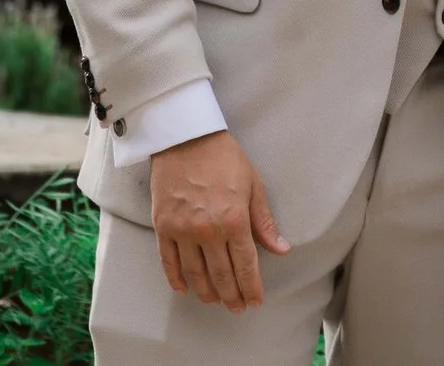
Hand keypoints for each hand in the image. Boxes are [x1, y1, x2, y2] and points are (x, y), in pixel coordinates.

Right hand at [149, 130, 290, 310]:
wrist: (185, 136)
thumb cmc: (223, 157)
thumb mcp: (253, 185)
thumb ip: (264, 221)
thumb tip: (281, 249)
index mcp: (234, 220)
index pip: (246, 265)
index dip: (251, 287)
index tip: (255, 301)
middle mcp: (208, 230)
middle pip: (222, 275)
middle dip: (232, 296)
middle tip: (237, 308)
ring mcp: (182, 230)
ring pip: (195, 273)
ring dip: (207, 292)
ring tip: (215, 301)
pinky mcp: (162, 225)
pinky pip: (169, 261)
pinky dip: (176, 279)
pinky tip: (184, 289)